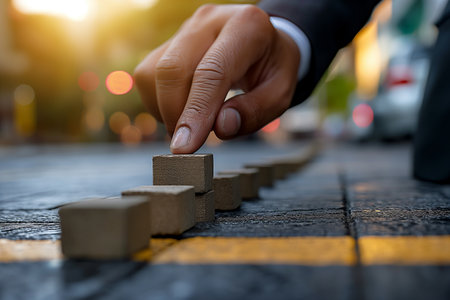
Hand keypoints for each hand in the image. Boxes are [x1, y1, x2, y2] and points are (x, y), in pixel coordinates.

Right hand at [134, 4, 299, 152]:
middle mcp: (210, 20)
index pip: (212, 72)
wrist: (263, 44)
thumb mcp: (280, 95)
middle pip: (174, 69)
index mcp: (246, 26)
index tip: (184, 147)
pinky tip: (183, 108)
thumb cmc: (272, 70)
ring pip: (154, 73)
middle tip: (188, 144)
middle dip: (175, 114)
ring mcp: (186, 29)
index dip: (196, 111)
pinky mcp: (169, 42)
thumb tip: (220, 128)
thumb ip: (255, 112)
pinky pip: (148, 76)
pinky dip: (159, 102)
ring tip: (193, 122)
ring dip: (165, 109)